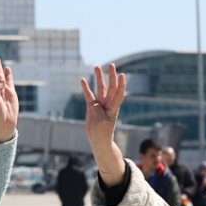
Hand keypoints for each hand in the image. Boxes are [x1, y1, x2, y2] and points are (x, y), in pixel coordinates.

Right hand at [79, 64, 128, 186]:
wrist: (98, 140)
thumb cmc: (103, 133)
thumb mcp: (101, 122)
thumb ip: (98, 110)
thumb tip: (94, 103)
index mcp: (113, 108)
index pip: (118, 94)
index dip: (121, 85)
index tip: (122, 75)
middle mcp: (108, 103)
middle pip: (110, 87)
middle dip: (111, 76)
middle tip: (111, 65)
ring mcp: (100, 104)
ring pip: (100, 88)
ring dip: (98, 78)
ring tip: (96, 66)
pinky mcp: (92, 107)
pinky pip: (89, 95)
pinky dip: (86, 88)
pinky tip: (83, 80)